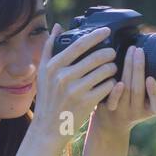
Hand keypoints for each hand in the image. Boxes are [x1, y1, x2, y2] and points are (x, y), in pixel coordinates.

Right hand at [30, 22, 119, 138]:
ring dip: (112, 67)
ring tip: (112, 68)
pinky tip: (111, 83)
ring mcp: (76, 91)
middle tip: (112, 53)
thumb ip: (49, 48)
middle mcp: (64, 77)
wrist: (48, 129)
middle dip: (109, 53)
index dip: (95, 36)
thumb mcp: (43, 73)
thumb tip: (58, 26)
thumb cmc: (47, 99)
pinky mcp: (87, 103)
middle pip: (96, 57)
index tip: (107, 31)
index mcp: (53, 66)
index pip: (79, 45)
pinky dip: (112, 83)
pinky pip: (107, 87)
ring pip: (104, 71)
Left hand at [92, 44, 155, 136]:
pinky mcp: (108, 108)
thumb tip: (154, 54)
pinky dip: (113, 87)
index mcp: (149, 111)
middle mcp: (136, 113)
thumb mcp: (145, 101)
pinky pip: (111, 98)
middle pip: (137, 90)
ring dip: (127, 67)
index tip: (151, 78)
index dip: (155, 93)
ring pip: (125, 89)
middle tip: (139, 50)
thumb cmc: (131, 105)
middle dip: (139, 68)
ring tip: (131, 50)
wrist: (110, 123)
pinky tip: (114, 69)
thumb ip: (149, 87)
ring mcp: (121, 111)